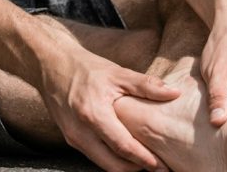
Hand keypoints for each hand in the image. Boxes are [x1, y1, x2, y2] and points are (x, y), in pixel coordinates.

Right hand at [39, 44, 180, 171]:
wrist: (51, 65)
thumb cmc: (84, 67)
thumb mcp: (117, 73)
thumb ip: (146, 86)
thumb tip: (174, 93)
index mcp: (93, 114)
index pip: (122, 146)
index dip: (143, 159)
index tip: (162, 165)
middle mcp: (80, 131)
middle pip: (112, 164)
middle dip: (136, 169)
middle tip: (159, 167)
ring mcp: (72, 138)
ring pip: (102, 163)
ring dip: (124, 166)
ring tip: (145, 161)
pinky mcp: (70, 138)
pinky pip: (94, 155)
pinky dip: (111, 158)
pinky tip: (125, 152)